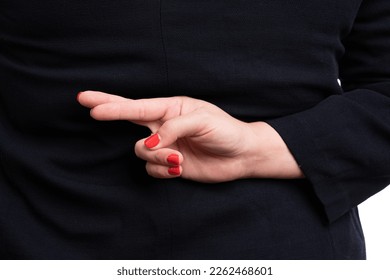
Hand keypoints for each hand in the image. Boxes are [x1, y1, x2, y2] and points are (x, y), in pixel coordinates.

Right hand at [78, 91, 303, 182]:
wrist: (242, 155)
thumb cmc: (226, 132)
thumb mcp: (202, 121)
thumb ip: (173, 128)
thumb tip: (150, 142)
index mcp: (172, 108)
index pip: (138, 106)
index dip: (114, 106)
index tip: (91, 106)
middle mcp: (165, 125)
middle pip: (128, 117)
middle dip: (108, 109)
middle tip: (85, 101)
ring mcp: (166, 145)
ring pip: (141, 151)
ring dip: (157, 156)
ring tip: (179, 158)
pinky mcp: (170, 164)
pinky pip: (152, 168)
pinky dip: (164, 170)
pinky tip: (180, 167)